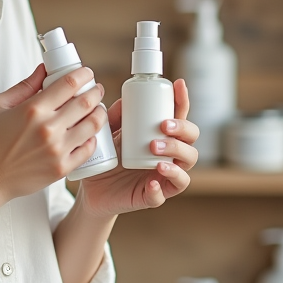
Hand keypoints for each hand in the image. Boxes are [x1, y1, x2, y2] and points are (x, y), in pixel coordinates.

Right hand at [0, 64, 106, 209]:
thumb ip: (24, 86)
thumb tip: (44, 70)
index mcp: (33, 110)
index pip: (69, 83)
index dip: (83, 74)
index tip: (86, 73)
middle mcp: (48, 129)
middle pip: (86, 102)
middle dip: (95, 91)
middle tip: (95, 89)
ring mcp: (57, 150)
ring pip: (92, 125)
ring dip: (100, 113)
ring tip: (97, 109)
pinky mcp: (61, 168)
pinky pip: (87, 149)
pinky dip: (93, 138)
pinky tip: (89, 133)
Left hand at [75, 79, 198, 217]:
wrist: (91, 189)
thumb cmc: (108, 157)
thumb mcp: (109, 133)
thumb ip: (115, 117)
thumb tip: (125, 100)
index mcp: (162, 138)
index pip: (180, 118)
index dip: (183, 101)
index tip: (178, 85)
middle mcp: (169, 157)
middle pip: (191, 142)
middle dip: (182, 131)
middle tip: (163, 126)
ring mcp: (163, 178)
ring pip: (186, 168)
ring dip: (175, 154)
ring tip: (154, 148)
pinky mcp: (151, 197)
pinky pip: (162, 196)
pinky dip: (158, 189)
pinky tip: (151, 181)